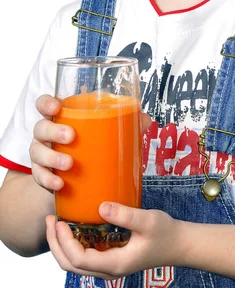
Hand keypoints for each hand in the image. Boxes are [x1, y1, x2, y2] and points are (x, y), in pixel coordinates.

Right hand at [30, 95, 151, 192]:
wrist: (77, 177)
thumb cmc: (91, 145)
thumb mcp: (107, 132)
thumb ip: (126, 123)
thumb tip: (146, 120)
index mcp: (61, 117)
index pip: (44, 104)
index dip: (46, 103)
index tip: (56, 107)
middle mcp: (47, 134)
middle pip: (40, 127)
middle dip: (53, 131)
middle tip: (71, 136)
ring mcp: (42, 154)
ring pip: (36, 152)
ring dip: (51, 158)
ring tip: (69, 164)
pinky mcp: (43, 175)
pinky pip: (39, 176)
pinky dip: (48, 180)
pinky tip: (60, 184)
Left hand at [46, 203, 182, 278]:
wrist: (178, 244)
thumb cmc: (165, 233)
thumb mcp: (148, 220)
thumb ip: (125, 215)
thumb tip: (101, 206)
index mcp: (115, 264)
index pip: (79, 260)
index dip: (65, 242)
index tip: (61, 221)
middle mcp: (108, 270)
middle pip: (70, 266)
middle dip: (55, 244)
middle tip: (51, 220)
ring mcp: (108, 266)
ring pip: (74, 264)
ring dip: (61, 245)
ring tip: (56, 222)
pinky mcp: (110, 258)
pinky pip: (84, 256)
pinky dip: (73, 244)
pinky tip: (74, 226)